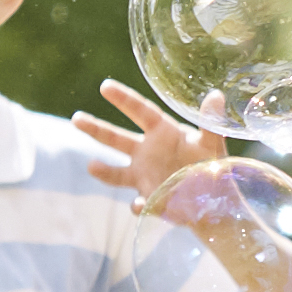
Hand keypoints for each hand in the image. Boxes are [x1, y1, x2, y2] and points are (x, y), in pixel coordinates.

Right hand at [74, 80, 232, 200]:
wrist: (214, 199)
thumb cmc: (212, 164)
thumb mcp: (213, 143)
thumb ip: (211, 122)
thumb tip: (216, 95)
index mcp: (162, 132)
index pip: (139, 111)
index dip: (123, 98)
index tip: (105, 86)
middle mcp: (147, 152)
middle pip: (116, 138)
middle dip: (96, 129)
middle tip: (76, 119)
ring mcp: (144, 176)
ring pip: (116, 173)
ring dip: (104, 171)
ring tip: (92, 166)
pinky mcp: (148, 199)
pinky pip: (138, 203)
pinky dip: (137, 205)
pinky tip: (138, 204)